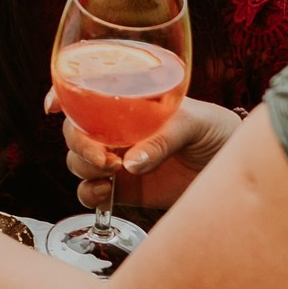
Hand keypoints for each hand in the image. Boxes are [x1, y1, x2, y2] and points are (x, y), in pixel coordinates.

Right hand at [57, 95, 240, 213]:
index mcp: (130, 104)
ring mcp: (118, 160)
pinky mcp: (124, 190)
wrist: (234, 169)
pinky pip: (90, 192)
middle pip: (74, 132)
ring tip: (113, 173)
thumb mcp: (194, 123)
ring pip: (77, 162)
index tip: (53, 107)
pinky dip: (90, 193)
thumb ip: (162, 139)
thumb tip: (131, 163)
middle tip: (105, 157)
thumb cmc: (217, 132)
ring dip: (84, 167)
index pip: (87, 95)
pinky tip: (106, 191)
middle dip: (79, 144)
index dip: (64, 96)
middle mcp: (117, 131)